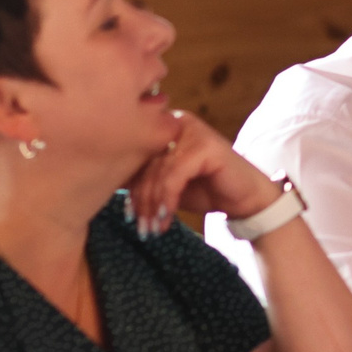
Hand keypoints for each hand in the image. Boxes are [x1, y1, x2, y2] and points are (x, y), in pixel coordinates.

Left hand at [122, 109, 277, 237]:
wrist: (246, 199)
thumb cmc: (206, 190)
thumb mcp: (168, 184)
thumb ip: (145, 178)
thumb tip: (105, 184)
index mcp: (165, 127)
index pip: (137, 154)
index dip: (129, 186)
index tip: (128, 215)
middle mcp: (177, 122)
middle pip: (146, 163)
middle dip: (142, 200)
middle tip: (141, 227)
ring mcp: (193, 131)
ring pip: (159, 171)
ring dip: (154, 204)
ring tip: (153, 228)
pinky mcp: (206, 145)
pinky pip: (176, 175)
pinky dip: (169, 199)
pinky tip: (167, 218)